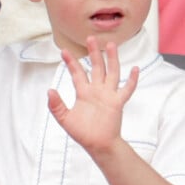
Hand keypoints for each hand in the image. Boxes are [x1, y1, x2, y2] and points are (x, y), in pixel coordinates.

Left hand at [48, 37, 138, 158]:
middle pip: (96, 67)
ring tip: (111, 45)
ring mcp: (108, 95)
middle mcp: (97, 90)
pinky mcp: (118, 102)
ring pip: (111, 73)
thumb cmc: (83, 133)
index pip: (77, 73)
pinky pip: (126, 89)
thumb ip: (56, 106)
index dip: (71, 62)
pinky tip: (135, 69)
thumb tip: (49, 91)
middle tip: (91, 38)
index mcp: (84, 92)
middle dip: (93, 53)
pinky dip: (132, 80)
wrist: (98, 145)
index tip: (64, 50)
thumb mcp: (65, 119)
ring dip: (111, 59)